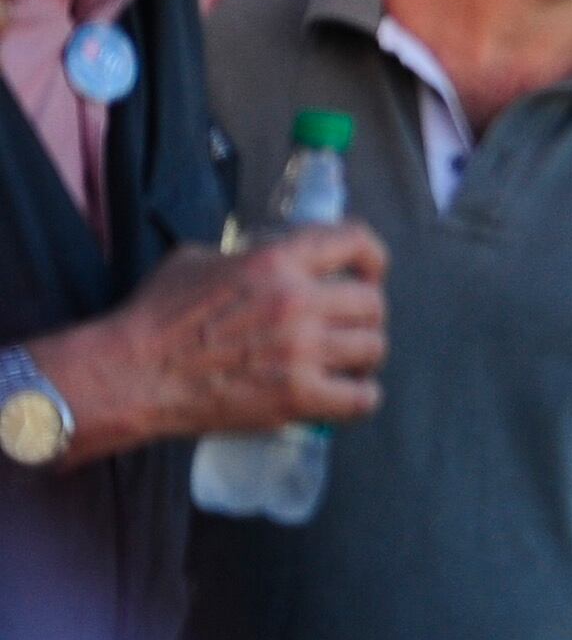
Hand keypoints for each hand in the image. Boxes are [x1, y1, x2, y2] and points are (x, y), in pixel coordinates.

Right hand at [59, 224, 390, 446]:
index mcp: (275, 261)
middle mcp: (297, 302)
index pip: (355, 241)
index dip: (372, 257)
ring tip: (342, 360)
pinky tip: (342, 392)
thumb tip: (277, 260)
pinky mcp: (297, 397)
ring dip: (362, 355)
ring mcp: (301, 351)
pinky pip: (363, 398)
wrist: (130, 374)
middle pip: (373, 303)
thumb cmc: (155, 317)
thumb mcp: (199, 260)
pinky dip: (359, 396)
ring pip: (374, 348)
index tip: (369, 271)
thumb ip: (249, 256)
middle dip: (364, 314)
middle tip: (345, 326)